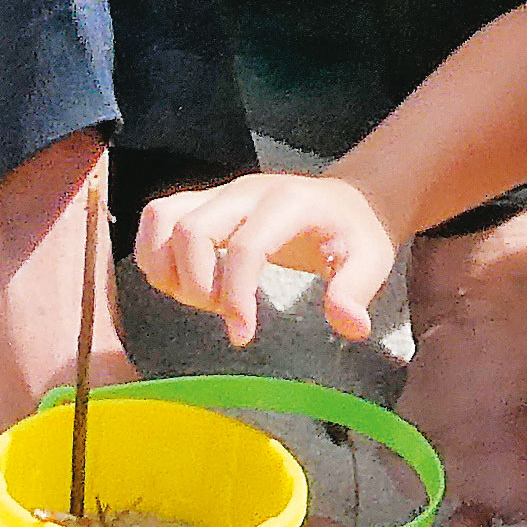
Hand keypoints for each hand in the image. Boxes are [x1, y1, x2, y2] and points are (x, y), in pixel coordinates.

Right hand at [134, 172, 396, 349]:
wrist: (347, 201)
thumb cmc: (354, 234)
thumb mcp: (371, 262)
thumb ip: (355, 292)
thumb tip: (350, 326)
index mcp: (288, 204)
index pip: (245, 247)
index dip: (235, 296)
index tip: (242, 336)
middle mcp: (246, 191)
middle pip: (190, 229)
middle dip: (196, 285)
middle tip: (224, 314)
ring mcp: (219, 193)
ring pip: (161, 218)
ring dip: (167, 268)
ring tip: (201, 298)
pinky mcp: (203, 202)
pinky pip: (156, 218)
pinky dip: (155, 255)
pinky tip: (185, 284)